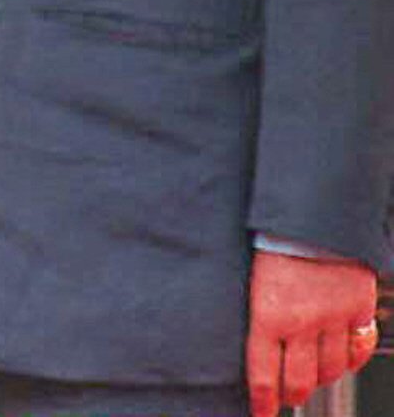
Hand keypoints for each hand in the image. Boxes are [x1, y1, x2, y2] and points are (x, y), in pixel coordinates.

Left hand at [246, 249, 380, 416]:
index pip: (262, 374)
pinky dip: (350, 361)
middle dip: (290, 395)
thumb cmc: (275, 241)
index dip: (262, 401)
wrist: (315, 214)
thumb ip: (258, 314)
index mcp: (266, 315)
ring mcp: (334, 319)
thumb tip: (255, 344)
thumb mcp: (253, 280)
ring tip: (309, 379)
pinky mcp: (358, 310)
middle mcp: (301, 323)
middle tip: (285, 398)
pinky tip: (341, 361)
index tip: (260, 413)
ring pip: (330, 370)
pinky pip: (358, 349)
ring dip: (319, 379)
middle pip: (299, 380)